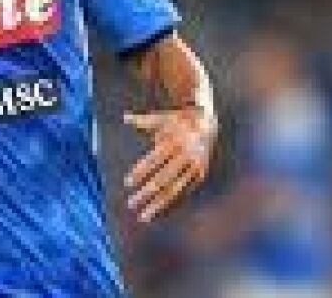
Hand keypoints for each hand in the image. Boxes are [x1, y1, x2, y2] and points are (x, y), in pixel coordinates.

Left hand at [124, 107, 215, 222]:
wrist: (206, 123)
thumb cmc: (176, 121)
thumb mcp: (161, 118)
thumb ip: (142, 121)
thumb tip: (125, 116)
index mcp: (174, 141)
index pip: (153, 160)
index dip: (140, 172)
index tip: (126, 183)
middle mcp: (185, 155)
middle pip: (162, 179)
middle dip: (146, 193)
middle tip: (131, 204)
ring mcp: (194, 167)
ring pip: (173, 189)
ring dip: (157, 204)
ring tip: (143, 216)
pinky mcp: (200, 175)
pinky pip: (183, 192)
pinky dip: (171, 203)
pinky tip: (159, 212)